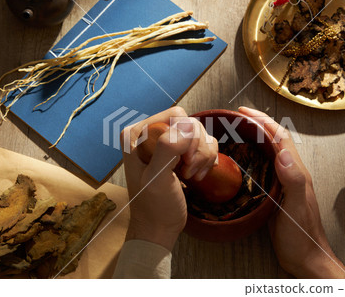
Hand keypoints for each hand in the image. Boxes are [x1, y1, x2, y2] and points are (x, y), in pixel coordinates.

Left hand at [121, 106, 217, 250]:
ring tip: (190, 176)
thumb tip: (187, 126)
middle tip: (187, 171)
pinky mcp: (181, 152)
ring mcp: (168, 142)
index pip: (175, 116)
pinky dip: (207, 160)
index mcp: (137, 134)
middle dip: (196, 150)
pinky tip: (197, 176)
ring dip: (203, 157)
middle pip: (191, 124)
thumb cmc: (153, 206)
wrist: (159, 227)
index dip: (186, 137)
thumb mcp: (157, 179)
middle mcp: (152, 133)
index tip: (182, 161)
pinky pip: (206, 144)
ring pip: (201, 134)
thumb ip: (167, 150)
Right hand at [238, 107, 344, 278]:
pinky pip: (263, 167)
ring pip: (268, 151)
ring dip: (254, 137)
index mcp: (296, 172)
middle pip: (274, 140)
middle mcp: (290, 173)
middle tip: (236, 116)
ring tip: (236, 130)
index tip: (244, 112)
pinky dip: (252, 156)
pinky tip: (241, 159)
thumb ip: (293, 179)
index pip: (280, 137)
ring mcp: (282, 183)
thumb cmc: (302, 237)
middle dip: (257, 123)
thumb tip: (281, 151)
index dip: (263, 121)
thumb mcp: (296, 207)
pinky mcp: (274, 193)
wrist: (305, 258)